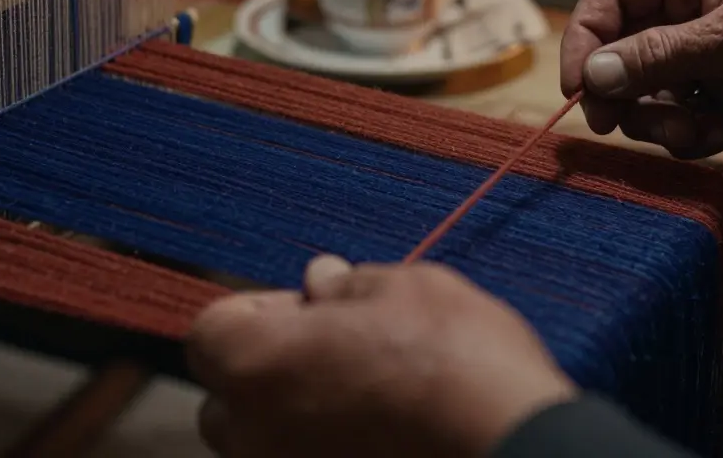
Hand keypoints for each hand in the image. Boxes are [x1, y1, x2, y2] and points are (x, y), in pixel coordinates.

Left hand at [185, 256, 575, 457]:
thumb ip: (347, 287)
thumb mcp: (405, 288)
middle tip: (341, 345)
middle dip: (273, 368)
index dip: (260, 308)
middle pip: (230, 398)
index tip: (310, 303)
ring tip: (373, 389)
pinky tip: (388, 426)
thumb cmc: (455, 363)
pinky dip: (332, 446)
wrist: (512, 448)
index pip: (210, 332)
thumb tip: (322, 281)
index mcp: (256, 367)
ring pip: (269, 441)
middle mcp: (255, 436)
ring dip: (303, 411)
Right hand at [560, 0, 722, 157]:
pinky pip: (677, 114)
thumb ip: (658, 55)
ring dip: (658, 118)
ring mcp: (705, 50)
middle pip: (620, 47)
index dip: (585, 36)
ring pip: (644, 89)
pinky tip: (722, 130)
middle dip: (621, 89)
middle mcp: (690, 5)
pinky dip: (689, 131)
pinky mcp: (722, 90)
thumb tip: (591, 73)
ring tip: (695, 128)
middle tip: (618, 123)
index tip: (577, 85)